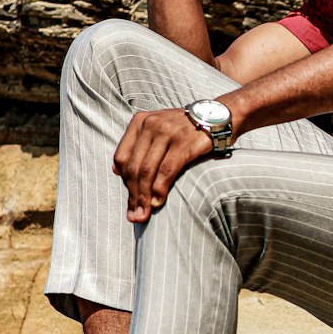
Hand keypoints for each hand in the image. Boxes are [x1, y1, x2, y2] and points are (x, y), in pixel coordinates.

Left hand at [113, 108, 214, 222]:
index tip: (130, 199)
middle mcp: (150, 125)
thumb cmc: (184, 129)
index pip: (121, 156)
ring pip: (147, 171)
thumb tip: (116, 172)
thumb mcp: (157, 129)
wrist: (216, 117)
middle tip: (134, 216)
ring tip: (143, 214)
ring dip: (144, 197)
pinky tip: (158, 202)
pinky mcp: (183, 143)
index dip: (123, 181)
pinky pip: (166, 171)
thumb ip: (137, 146)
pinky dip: (160, 189)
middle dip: (132, 195)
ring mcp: (167, 133)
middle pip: (134, 167)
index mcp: (140, 121)